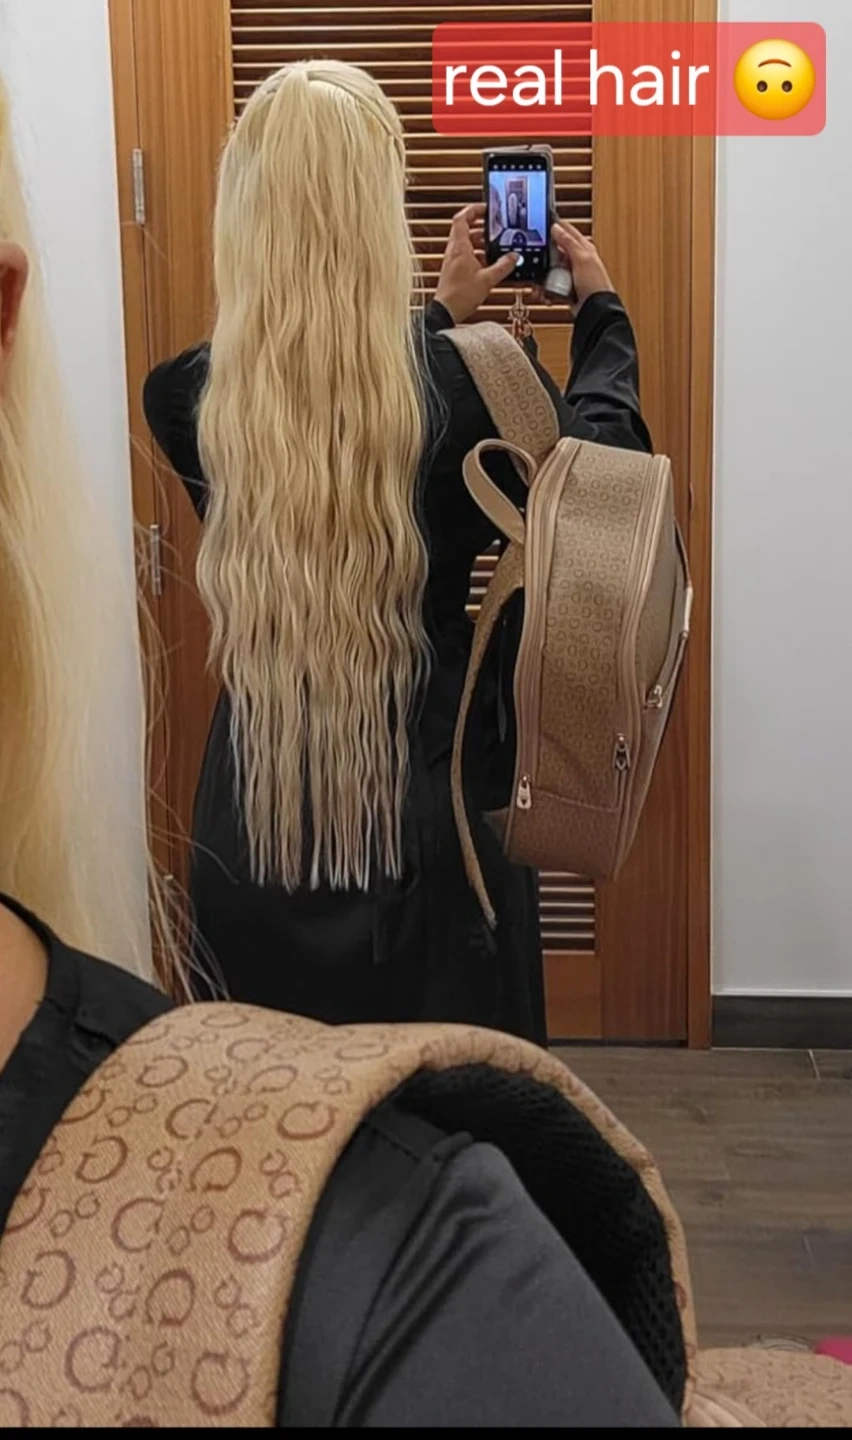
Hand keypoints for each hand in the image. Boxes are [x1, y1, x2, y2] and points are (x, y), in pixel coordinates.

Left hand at [434, 204, 518, 323]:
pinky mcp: (453, 270)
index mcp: (459, 247)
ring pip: (465, 242)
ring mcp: (452, 260)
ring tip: (493, 246)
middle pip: (465, 229)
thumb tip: (513, 257)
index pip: (462, 218)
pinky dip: (476, 254)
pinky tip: (487, 263)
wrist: (445, 312)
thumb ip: (503, 266)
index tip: (486, 209)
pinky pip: (465, 255)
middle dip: (480, 226)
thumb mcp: (487, 280)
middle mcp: (453, 251)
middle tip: (494, 228)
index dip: (474, 209)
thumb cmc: (459, 296)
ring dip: (479, 242)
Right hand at [535, 221, 614, 315]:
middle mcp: (576, 260)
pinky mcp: (566, 288)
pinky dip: (546, 290)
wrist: (595, 310)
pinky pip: (551, 285)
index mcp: (583, 248)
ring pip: (550, 271)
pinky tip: (545, 294)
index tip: (541, 226)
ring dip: (543, 279)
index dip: (555, 227)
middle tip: (535, 262)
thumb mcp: (581, 258)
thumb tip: (556, 228)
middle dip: (543, 259)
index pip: (567, 231)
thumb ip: (568, 242)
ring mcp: (570, 275)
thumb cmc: (595, 284)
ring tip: (539, 286)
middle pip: (554, 253)